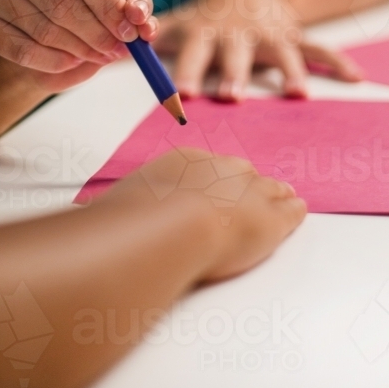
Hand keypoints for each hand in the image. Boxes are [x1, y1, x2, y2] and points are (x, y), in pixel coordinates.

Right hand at [102, 149, 306, 282]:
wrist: (172, 227)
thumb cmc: (142, 217)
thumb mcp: (120, 206)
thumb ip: (117, 211)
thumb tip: (89, 220)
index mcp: (185, 160)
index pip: (206, 164)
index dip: (213, 178)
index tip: (213, 186)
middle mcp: (219, 168)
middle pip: (240, 171)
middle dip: (246, 182)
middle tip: (251, 190)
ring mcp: (247, 191)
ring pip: (268, 188)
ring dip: (276, 193)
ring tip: (286, 195)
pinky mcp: (270, 219)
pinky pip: (289, 210)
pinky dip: (294, 210)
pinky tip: (299, 208)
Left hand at [155, 0, 362, 100]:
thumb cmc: (205, 16)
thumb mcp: (176, 22)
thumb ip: (146, 39)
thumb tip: (104, 51)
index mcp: (206, 31)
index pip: (192, 51)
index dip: (186, 70)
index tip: (180, 93)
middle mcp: (238, 33)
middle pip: (235, 54)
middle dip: (234, 72)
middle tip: (232, 94)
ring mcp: (270, 35)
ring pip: (280, 52)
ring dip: (287, 70)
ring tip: (295, 93)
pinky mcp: (294, 38)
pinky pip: (317, 49)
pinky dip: (336, 62)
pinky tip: (354, 77)